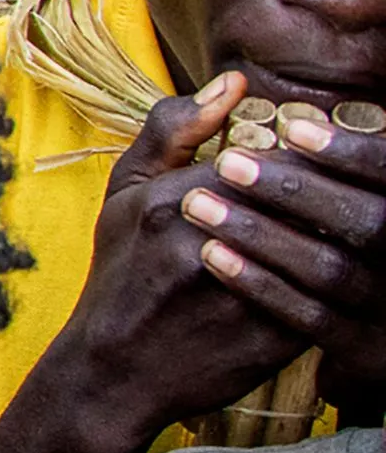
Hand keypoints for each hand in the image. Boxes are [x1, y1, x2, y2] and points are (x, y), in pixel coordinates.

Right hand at [38, 78, 385, 451]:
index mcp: (178, 200)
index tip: (312, 162)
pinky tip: (336, 272)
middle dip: (327, 196)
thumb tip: (233, 80)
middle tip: (338, 194)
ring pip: (325, 245)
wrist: (112, 373)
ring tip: (340, 229)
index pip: (277, 158)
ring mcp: (245, 291)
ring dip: (339, 235)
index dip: (306, 158)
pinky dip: (338, 279)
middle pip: (306, 200)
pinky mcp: (275, 335)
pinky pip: (327, 295)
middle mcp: (210, 242)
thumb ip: (172, 130)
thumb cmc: (121, 275)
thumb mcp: (124, 194)